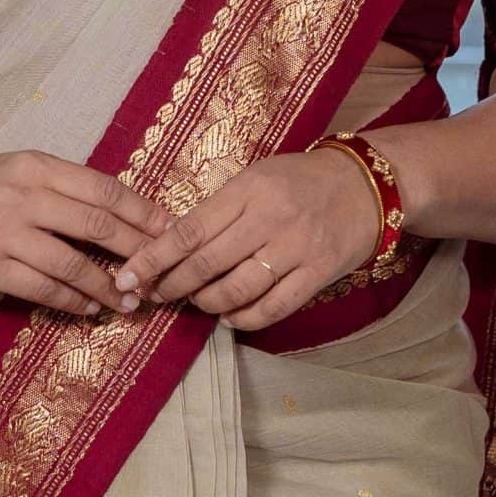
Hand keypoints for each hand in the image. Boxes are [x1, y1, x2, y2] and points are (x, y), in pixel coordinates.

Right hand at [0, 149, 171, 316]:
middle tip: (159, 273)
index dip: (142, 214)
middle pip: (96, 227)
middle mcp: (22, 196)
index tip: (169, 232)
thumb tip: (131, 216)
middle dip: (136, 253)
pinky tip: (88, 307)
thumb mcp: (25, 170)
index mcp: (38, 167)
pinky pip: (42, 288)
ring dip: (106, 287)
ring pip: (72, 265)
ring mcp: (3, 232)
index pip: (104, 190)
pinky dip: (72, 301)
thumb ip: (69, 188)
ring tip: (128, 301)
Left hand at [110, 146, 382, 328]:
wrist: (367, 184)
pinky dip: (245, 318)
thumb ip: (220, 209)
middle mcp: (269, 218)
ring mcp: (296, 248)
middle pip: (206, 264)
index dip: (153, 258)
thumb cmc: (301, 180)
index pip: (188, 230)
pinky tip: (231, 317)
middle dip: (172, 285)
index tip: (128, 275)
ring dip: (207, 304)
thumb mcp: (257, 178)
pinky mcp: (318, 273)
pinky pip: (273, 307)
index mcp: (248, 190)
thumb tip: (171, 245)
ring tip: (196, 303)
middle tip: (154, 295)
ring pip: (237, 290)